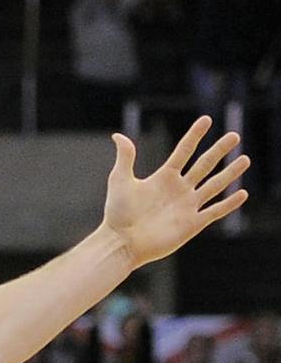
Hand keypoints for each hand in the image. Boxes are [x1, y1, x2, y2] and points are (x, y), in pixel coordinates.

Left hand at [102, 116, 247, 267]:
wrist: (121, 242)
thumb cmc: (118, 214)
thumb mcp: (121, 180)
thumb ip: (125, 157)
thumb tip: (117, 135)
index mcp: (164, 177)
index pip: (184, 151)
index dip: (195, 135)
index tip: (206, 120)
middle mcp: (179, 189)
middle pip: (204, 165)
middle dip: (219, 150)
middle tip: (235, 135)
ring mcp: (187, 206)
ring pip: (214, 185)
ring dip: (230, 173)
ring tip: (245, 159)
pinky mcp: (192, 224)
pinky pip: (215, 211)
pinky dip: (229, 203)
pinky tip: (242, 193)